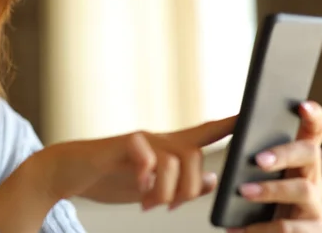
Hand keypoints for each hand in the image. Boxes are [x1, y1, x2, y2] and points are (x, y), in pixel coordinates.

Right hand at [32, 116, 235, 210]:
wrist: (70, 172)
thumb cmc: (108, 177)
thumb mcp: (151, 188)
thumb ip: (181, 183)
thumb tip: (213, 179)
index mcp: (167, 148)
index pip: (204, 132)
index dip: (230, 125)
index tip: (252, 117)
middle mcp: (158, 139)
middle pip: (195, 155)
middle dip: (188, 187)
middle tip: (166, 204)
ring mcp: (141, 140)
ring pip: (175, 160)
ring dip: (167, 190)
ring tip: (149, 201)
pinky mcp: (123, 144)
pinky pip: (148, 158)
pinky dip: (148, 177)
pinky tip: (139, 187)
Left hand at [231, 101, 321, 232]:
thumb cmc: (253, 204)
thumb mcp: (249, 178)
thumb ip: (245, 159)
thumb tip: (227, 138)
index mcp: (298, 162)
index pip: (313, 133)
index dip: (313, 117)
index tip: (301, 105)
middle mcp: (312, 180)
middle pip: (309, 154)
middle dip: (284, 153)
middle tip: (257, 159)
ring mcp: (316, 207)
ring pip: (302, 191)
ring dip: (270, 190)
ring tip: (243, 192)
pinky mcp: (313, 232)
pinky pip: (291, 229)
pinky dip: (263, 228)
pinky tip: (239, 228)